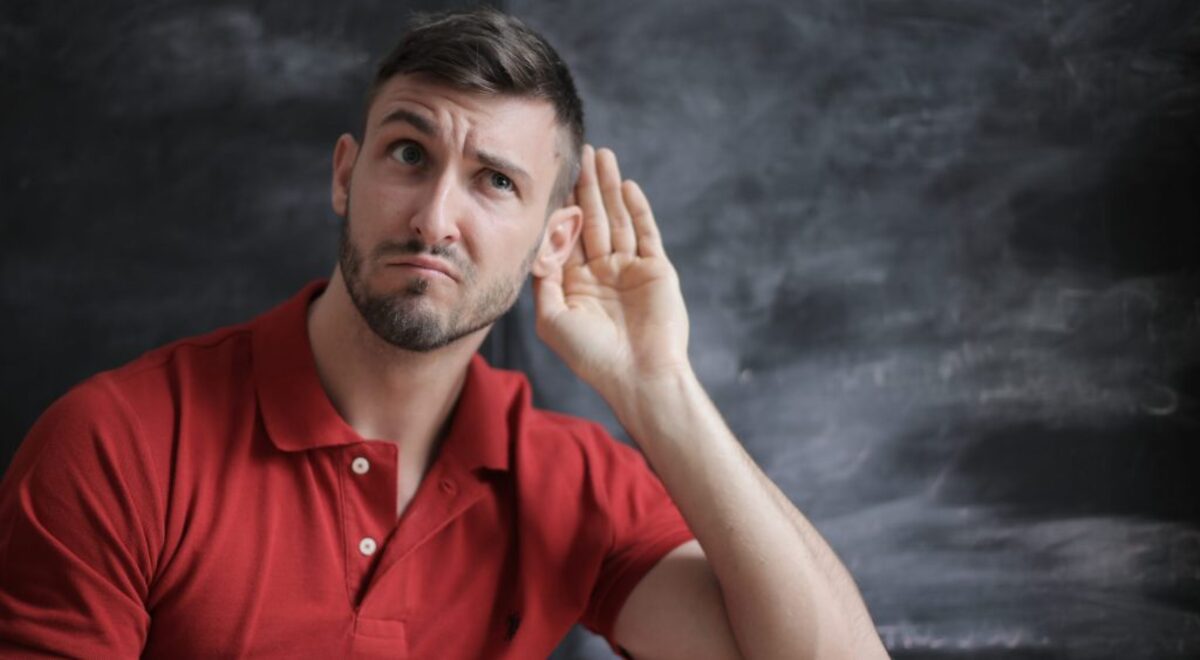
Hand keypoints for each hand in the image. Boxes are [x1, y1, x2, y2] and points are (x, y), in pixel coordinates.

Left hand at [533, 145, 690, 396]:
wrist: (639, 376)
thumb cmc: (592, 356)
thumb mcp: (552, 319)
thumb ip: (542, 280)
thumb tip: (534, 245)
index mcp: (576, 284)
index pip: (567, 235)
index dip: (561, 206)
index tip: (551, 176)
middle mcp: (603, 273)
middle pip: (593, 219)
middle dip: (587, 186)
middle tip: (581, 151)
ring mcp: (631, 270)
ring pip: (619, 219)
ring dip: (610, 188)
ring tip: (603, 155)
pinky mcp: (657, 270)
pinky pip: (646, 233)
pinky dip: (638, 209)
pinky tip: (627, 186)